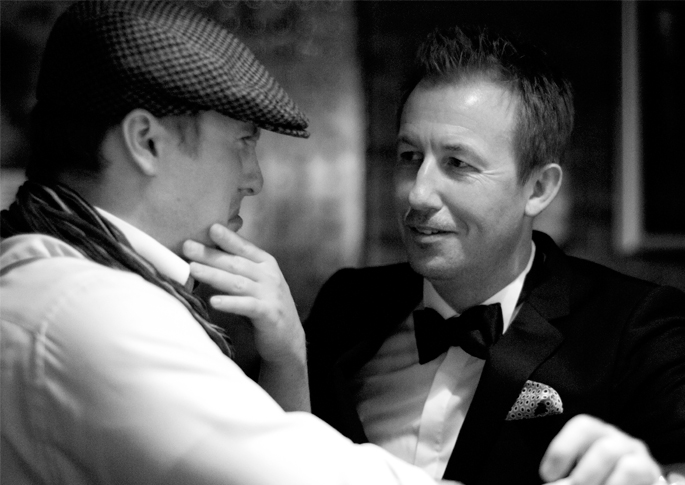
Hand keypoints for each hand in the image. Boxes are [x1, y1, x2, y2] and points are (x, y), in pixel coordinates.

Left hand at [183, 224, 304, 366]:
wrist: (289, 338)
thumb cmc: (266, 307)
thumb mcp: (257, 283)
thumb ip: (239, 268)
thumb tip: (207, 254)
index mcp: (266, 264)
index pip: (244, 247)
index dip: (228, 237)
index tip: (210, 227)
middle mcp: (269, 276)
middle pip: (235, 263)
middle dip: (210, 254)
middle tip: (188, 246)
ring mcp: (270, 295)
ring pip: (237, 282)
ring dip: (214, 275)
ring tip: (193, 269)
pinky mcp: (269, 314)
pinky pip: (247, 306)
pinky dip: (230, 303)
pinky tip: (214, 301)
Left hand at [540, 414, 661, 484]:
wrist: (620, 478)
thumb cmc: (589, 473)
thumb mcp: (575, 468)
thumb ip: (564, 475)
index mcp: (594, 431)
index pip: (583, 427)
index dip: (562, 450)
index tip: (546, 476)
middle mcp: (618, 439)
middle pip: (605, 450)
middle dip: (584, 477)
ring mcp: (638, 457)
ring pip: (628, 468)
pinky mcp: (652, 474)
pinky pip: (639, 479)